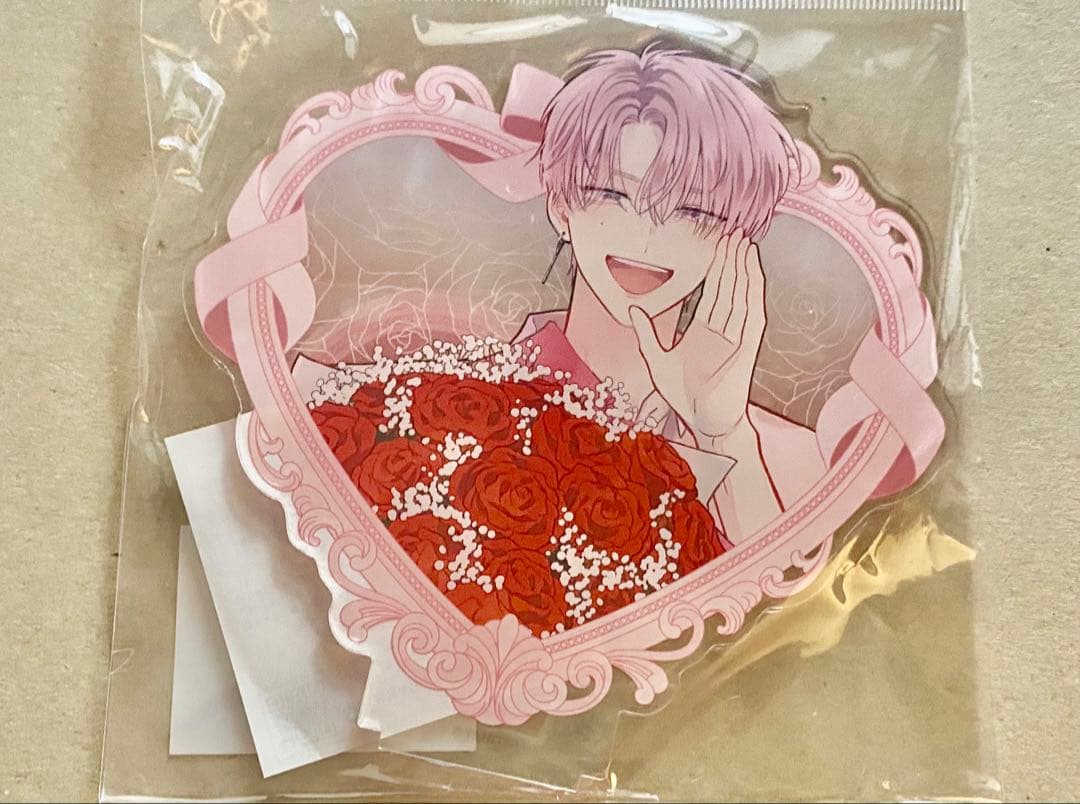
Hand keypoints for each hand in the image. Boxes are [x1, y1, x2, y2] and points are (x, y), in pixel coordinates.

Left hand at [630, 233, 765, 447]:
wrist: (704, 421)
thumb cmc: (683, 396)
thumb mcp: (656, 360)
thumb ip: (647, 334)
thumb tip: (632, 309)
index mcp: (703, 331)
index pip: (712, 291)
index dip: (715, 267)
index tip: (716, 243)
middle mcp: (722, 330)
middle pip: (728, 286)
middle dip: (730, 258)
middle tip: (733, 230)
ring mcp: (736, 336)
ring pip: (741, 293)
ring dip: (742, 267)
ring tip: (743, 241)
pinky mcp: (747, 346)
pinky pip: (752, 312)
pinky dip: (752, 290)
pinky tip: (752, 270)